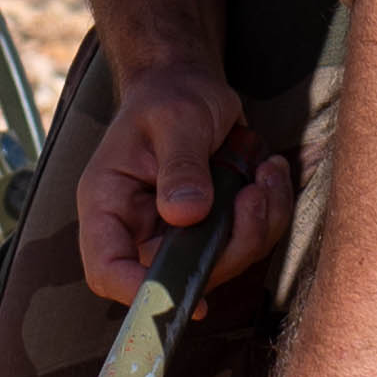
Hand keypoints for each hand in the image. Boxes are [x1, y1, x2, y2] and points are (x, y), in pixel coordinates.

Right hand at [78, 61, 296, 308]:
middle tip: (253, 195)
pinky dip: (269, 214)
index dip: (138, 291)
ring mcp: (178, 235)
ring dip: (257, 227)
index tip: (184, 291)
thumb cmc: (171, 96)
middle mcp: (139, 229)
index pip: (107, 269)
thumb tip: (186, 215)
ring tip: (267, 173)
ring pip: (221, 265)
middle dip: (227, 248)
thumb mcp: (175, 119)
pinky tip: (269, 173)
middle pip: (176, 277)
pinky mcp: (212, 231)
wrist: (189, 85)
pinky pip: (247, 244)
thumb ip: (181, 165)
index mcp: (109, 204)